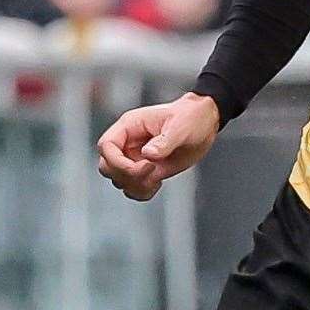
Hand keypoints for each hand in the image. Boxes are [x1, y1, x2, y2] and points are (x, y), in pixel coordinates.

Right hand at [96, 92, 219, 200]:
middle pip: (107, 166)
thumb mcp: (180, 127)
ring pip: (118, 180)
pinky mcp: (145, 171)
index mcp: (130, 126)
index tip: (146, 165)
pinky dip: (141, 192)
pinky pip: (131, 188)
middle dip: (127, 175)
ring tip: (157, 177)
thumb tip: (147, 154)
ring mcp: (135, 158)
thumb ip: (164, 141)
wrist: (203, 124)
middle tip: (152, 170)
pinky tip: (158, 184)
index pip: (106, 146)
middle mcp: (128, 143)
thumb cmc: (190, 117)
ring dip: (135, 185)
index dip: (118, 162)